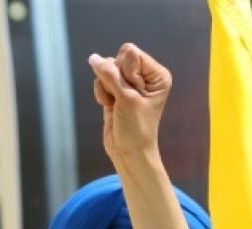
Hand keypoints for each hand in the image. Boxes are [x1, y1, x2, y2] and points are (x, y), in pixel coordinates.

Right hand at [88, 43, 170, 163]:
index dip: (126, 72)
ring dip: (107, 87)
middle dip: (115, 79)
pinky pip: (100, 80)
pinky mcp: (116, 90)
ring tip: (118, 105)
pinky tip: (111, 107)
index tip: (134, 94)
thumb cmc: (136, 128)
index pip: (131, 53)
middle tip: (125, 100)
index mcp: (157, 75)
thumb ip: (110, 74)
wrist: (129, 152)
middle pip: (117, 58)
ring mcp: (129, 82)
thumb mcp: (126, 98)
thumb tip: (94, 57)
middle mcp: (145, 76)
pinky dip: (101, 93)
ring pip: (105, 68)